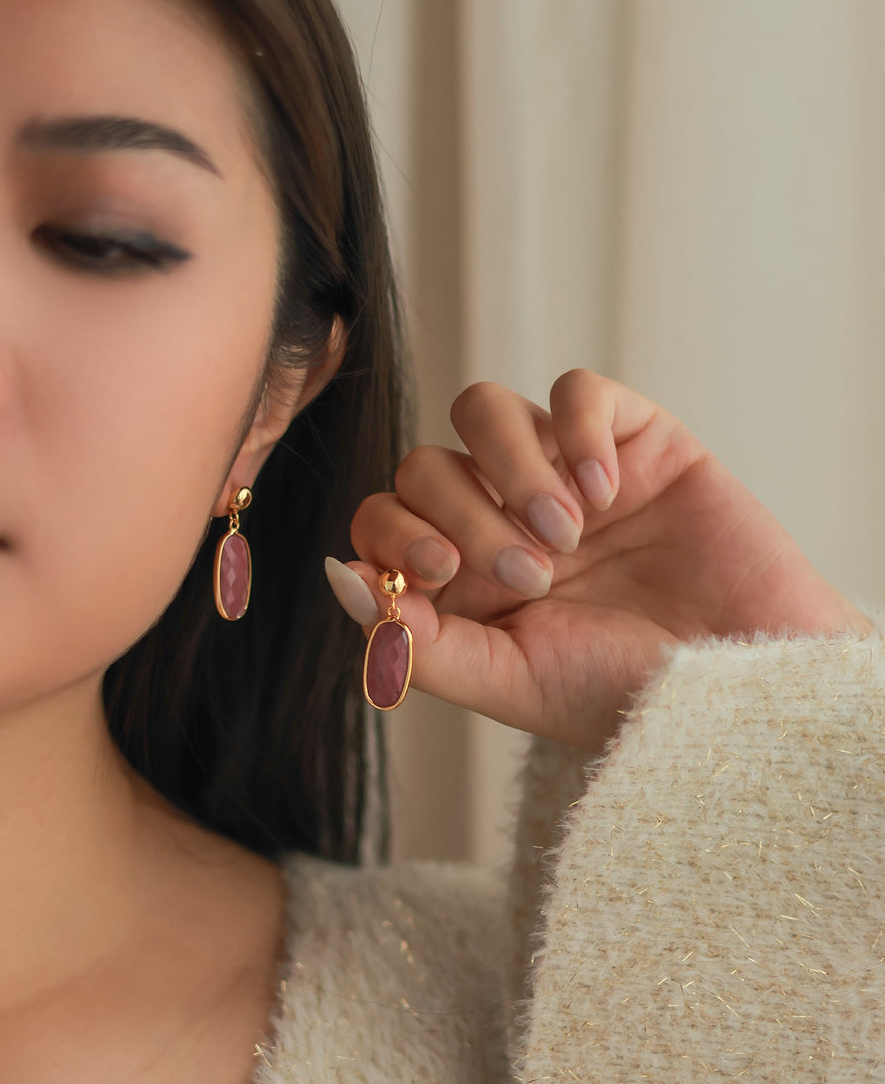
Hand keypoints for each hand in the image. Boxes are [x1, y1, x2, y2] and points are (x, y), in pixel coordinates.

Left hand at [334, 371, 871, 751]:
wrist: (742, 684)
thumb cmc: (624, 693)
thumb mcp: (507, 682)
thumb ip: (416, 640)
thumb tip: (340, 575)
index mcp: (463, 577)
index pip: (382, 517)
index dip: (396, 530)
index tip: (446, 574)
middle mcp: (500, 517)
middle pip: (424, 462)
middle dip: (466, 515)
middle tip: (532, 572)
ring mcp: (562, 473)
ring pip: (482, 408)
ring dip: (512, 466)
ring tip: (568, 531)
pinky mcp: (631, 439)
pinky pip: (575, 390)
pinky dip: (580, 431)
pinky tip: (610, 494)